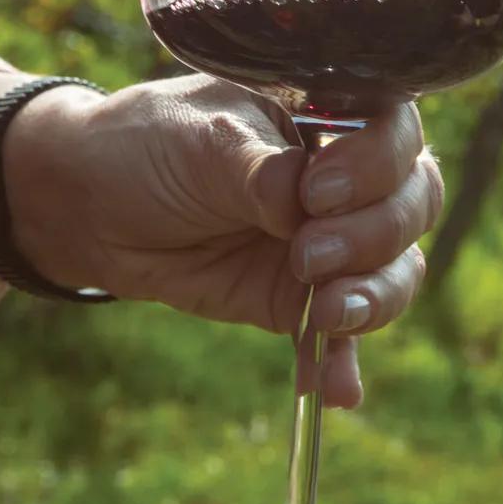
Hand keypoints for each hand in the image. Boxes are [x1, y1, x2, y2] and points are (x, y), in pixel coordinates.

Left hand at [9, 77, 445, 409]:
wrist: (89, 205)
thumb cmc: (148, 146)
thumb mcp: (203, 142)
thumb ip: (262, 173)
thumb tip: (305, 209)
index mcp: (330, 113)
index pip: (396, 133)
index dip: (376, 165)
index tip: (316, 191)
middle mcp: (346, 177)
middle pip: (412, 204)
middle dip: (373, 234)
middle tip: (307, 253)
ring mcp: (331, 240)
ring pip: (395, 269)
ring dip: (373, 297)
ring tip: (326, 315)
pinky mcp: (301, 298)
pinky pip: (343, 334)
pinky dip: (343, 362)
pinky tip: (335, 390)